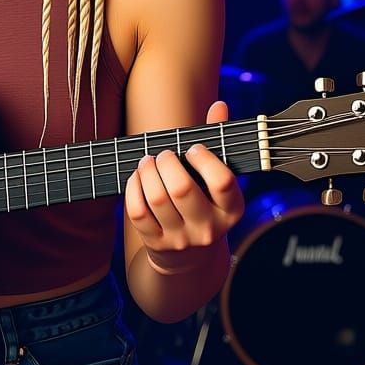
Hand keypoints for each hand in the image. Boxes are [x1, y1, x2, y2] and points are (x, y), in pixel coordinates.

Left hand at [124, 100, 243, 274]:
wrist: (189, 258)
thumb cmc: (203, 203)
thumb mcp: (216, 180)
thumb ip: (218, 142)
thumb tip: (219, 106)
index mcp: (231, 210)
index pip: (223, 181)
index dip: (204, 159)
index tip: (192, 149)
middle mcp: (209, 228)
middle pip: (182, 188)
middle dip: (167, 162)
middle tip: (163, 154)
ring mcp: (182, 239)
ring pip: (157, 199)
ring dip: (147, 171)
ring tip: (148, 162)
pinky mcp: (156, 244)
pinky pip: (138, 212)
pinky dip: (133, 188)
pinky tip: (137, 178)